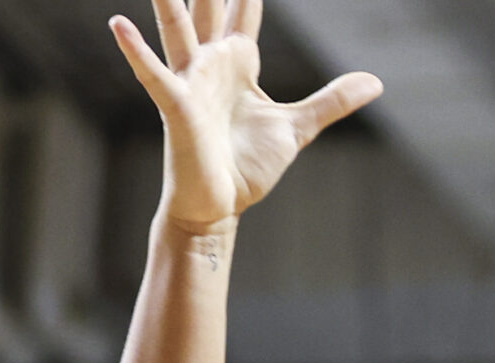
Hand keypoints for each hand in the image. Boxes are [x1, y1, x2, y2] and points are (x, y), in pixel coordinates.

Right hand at [111, 0, 380, 231]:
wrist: (221, 208)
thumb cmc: (248, 167)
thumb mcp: (298, 128)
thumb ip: (332, 101)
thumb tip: (375, 82)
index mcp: (239, 62)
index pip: (244, 9)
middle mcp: (211, 63)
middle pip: (209, 5)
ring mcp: (191, 82)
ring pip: (177, 27)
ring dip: (167, 0)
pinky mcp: (177, 107)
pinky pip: (155, 75)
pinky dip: (137, 52)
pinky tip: (119, 24)